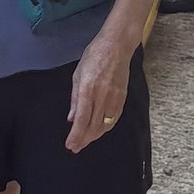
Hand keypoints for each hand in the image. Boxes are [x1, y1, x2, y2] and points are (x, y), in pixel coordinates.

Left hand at [65, 30, 135, 151]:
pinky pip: (114, 118)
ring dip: (94, 136)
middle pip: (93, 126)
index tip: (70, 145)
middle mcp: (101, 96)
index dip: (76, 135)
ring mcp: (114, 97)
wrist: (116, 46)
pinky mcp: (122, 97)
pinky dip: (106, 127)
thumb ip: (75, 98)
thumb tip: (71, 118)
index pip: (81, 120)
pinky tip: (99, 130)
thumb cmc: (95, 56)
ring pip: (104, 125)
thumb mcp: (78, 74)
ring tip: (85, 140)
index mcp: (88, 89)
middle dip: (83, 139)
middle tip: (75, 147)